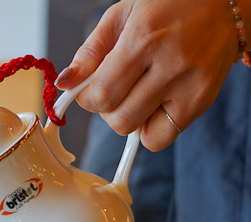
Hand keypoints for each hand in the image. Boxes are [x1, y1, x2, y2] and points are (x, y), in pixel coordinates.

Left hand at [56, 0, 243, 150]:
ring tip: (137, 94)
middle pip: (118, 119)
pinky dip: (150, 127)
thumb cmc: (170, 5)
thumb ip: (90, 51)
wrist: (226, 0)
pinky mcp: (203, 100)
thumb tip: (65, 83)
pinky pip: (162, 138)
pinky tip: (155, 103)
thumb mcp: (123, 14)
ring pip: (137, 132)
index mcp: (144, 39)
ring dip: (128, 119)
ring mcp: (190, 85)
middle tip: (117, 89)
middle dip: (107, 110)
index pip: (101, 95)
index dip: (87, 99)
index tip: (91, 91)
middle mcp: (170, 64)